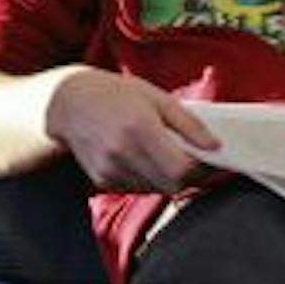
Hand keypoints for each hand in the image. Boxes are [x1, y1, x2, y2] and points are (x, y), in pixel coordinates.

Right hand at [44, 69, 218, 193]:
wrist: (68, 103)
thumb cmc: (116, 94)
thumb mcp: (157, 97)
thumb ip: (189, 124)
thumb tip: (216, 146)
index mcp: (140, 128)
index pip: (182, 169)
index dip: (201, 169)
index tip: (209, 158)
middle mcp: (123, 153)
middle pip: (172, 185)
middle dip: (189, 176)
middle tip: (192, 157)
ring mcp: (110, 170)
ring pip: (157, 190)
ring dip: (169, 178)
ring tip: (164, 153)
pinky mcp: (103, 181)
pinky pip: (138, 188)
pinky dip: (149, 179)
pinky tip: (143, 158)